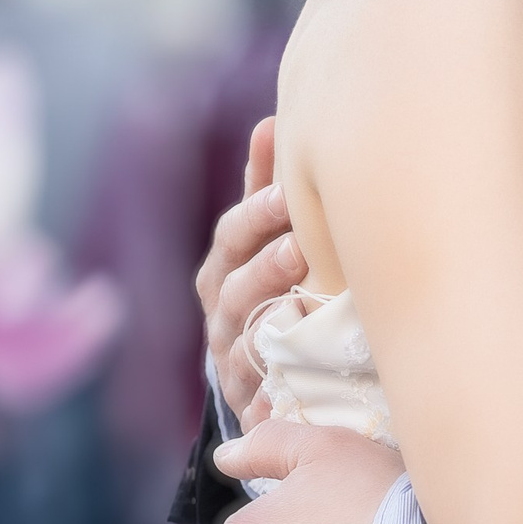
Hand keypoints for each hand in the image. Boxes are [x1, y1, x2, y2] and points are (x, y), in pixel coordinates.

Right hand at [197, 117, 309, 421]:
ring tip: (299, 296)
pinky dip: (274, 377)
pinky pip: (259, 392)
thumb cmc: (274, 291)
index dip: (255, 215)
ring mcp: (235, 360)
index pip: (232, 237)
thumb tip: (273, 121)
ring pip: (244, 337)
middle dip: (263, 262)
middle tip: (298, 241)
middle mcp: (223, 315)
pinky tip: (298, 362)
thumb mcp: (268, 240)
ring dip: (268, 317)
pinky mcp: (253, 403)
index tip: (286, 192)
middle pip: (233, 286)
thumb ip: (267, 189)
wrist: (269, 379)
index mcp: (225, 270)